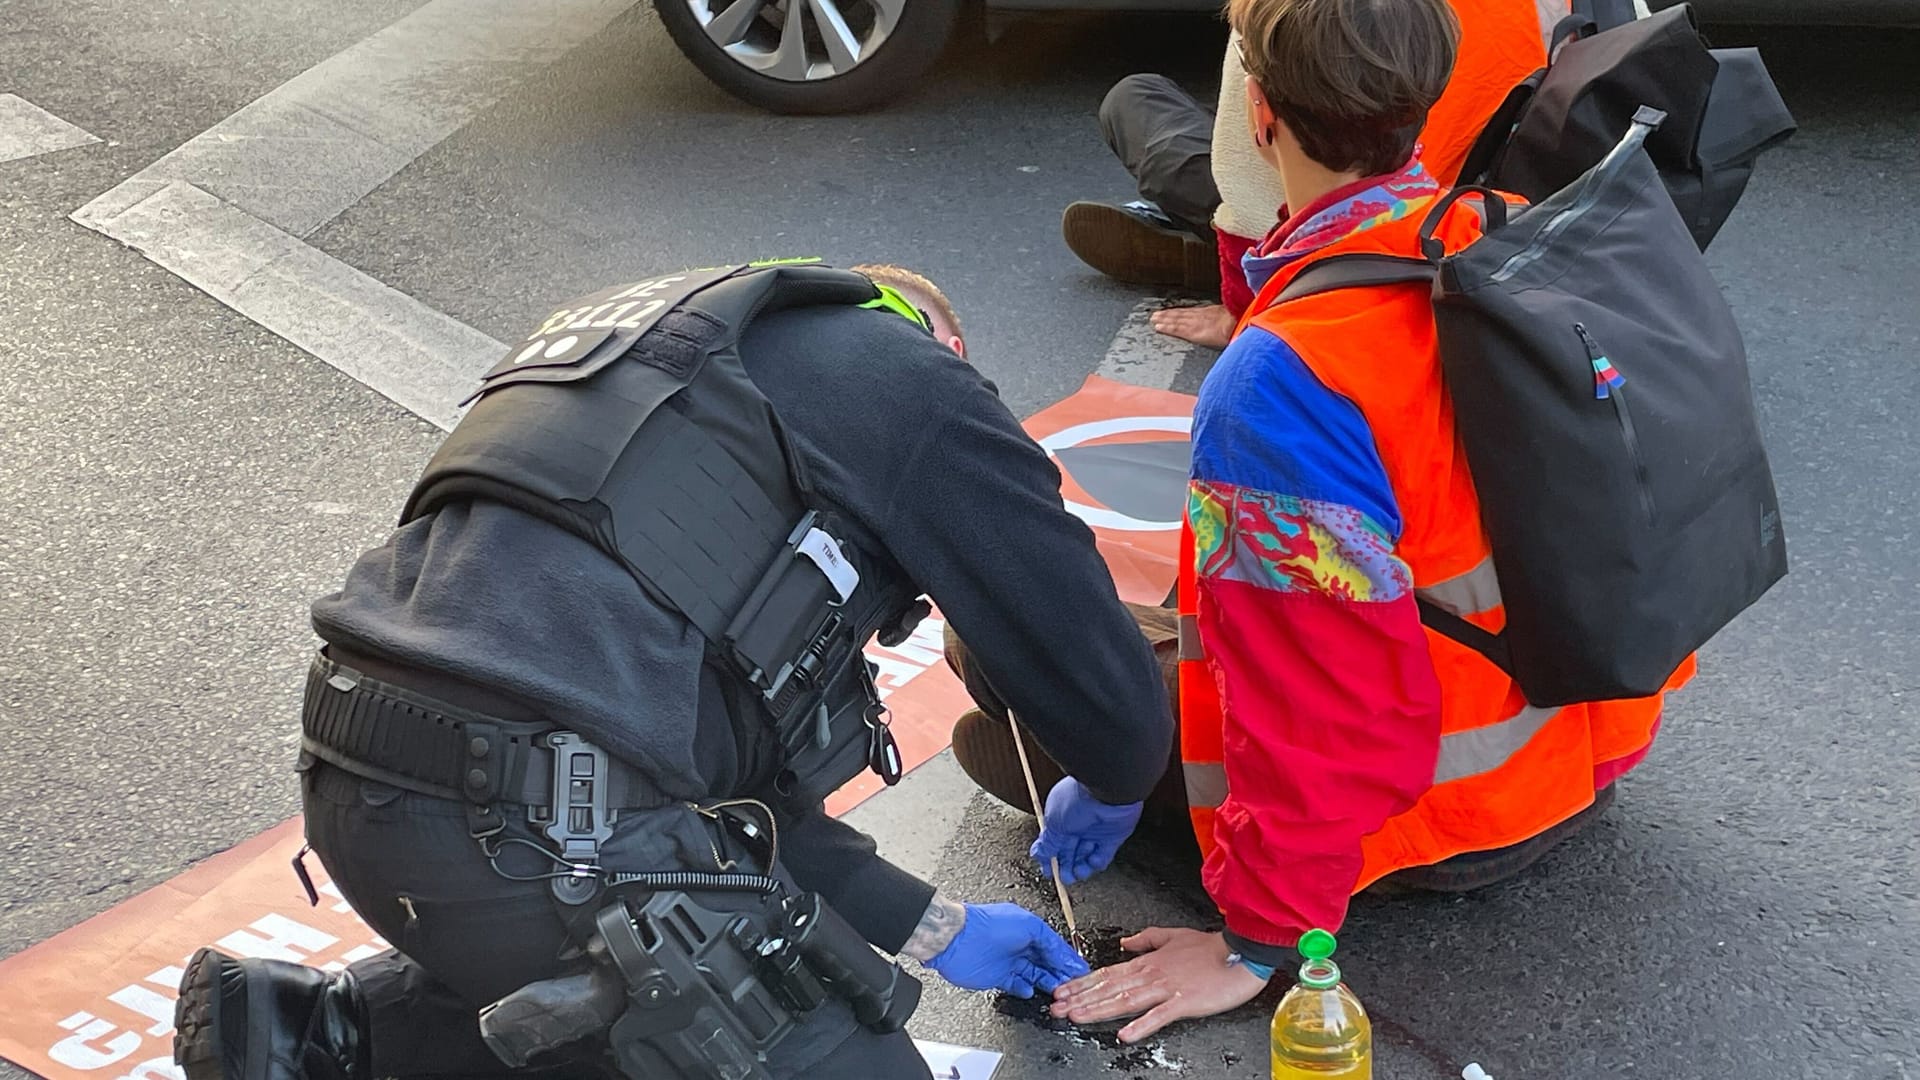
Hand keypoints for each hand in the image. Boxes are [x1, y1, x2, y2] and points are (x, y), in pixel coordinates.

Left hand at [926, 903, 1090, 997]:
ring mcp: (1009, 961)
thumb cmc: (988, 925)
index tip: (1080, 971)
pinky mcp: (998, 977)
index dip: (1067, 959)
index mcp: (1028, 929)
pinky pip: (1016, 985)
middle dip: (1060, 973)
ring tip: (1058, 990)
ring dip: (1047, 982)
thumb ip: (1050, 943)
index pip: (1054, 947)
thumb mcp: (1029, 926)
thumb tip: (1065, 955)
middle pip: (1046, 962)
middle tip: (1073, 984)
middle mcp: (1020, 945)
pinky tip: (1031, 991)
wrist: (957, 939)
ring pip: (1034, 975)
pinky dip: (1026, 989)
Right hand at [1031, 778, 1142, 884]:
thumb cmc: (1076, 801)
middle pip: (1070, 853)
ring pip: (1085, 857)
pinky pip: (1103, 856)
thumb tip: (1037, 854)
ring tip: (1079, 871)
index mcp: (1061, 821)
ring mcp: (1095, 833)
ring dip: (1081, 868)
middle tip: (1065, 877)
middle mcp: (1078, 827)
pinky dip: (1097, 862)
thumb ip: (1048, 842)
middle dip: (1066, 867)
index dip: (1049, 859)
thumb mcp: (1055, 824)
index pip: (1053, 844)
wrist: (1106, 791)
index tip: (1047, 873)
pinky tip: (1093, 859)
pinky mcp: (1112, 838)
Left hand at [1048, 928, 1267, 1042]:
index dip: (1082, 983)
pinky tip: (1124, 1034)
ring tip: (1076, 1017)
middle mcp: (1151, 974)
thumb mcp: (1173, 936)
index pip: (1108, 973)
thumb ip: (1146, 939)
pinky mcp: (1183, 1002)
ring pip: (1125, 1000)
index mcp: (1148, 961)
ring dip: (1098, 1009)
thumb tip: (1124, 943)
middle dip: (1080, 998)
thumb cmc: (1210, 947)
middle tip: (1056, 1007)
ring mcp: (1166, 989)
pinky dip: (1141, 1025)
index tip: (1062, 990)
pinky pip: (1158, 1015)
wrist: (1241, 952)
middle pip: (1109, 988)